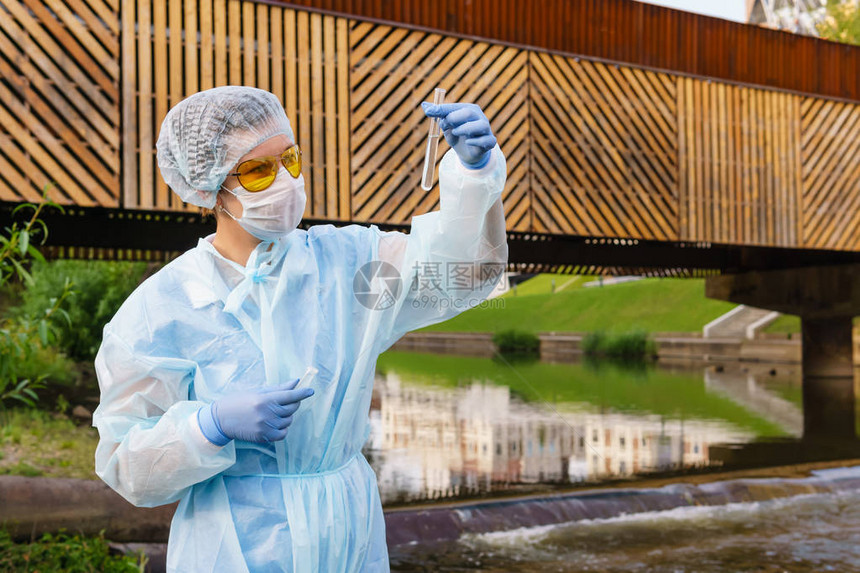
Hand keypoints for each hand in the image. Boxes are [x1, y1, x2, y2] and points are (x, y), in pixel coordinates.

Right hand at [197, 378, 313, 444]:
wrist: (221, 419)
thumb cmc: (239, 401)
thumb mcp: (257, 391)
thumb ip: (278, 388)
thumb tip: (296, 382)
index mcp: (265, 399)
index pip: (290, 396)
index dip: (302, 393)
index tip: (311, 390)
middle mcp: (266, 413)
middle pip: (291, 408)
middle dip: (292, 404)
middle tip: (285, 402)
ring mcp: (265, 426)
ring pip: (288, 421)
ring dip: (286, 417)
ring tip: (275, 413)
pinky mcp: (263, 436)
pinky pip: (282, 433)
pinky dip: (283, 429)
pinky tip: (275, 424)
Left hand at [421, 102, 496, 168]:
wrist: (468, 152)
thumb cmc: (458, 134)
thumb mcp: (446, 125)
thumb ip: (437, 115)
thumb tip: (424, 105)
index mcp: (468, 109)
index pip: (455, 107)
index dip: (442, 109)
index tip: (429, 112)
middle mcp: (479, 117)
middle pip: (469, 112)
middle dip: (454, 118)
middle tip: (445, 125)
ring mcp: (486, 129)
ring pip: (481, 125)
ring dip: (466, 129)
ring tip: (455, 133)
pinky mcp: (490, 142)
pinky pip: (487, 140)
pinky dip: (476, 141)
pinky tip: (467, 142)